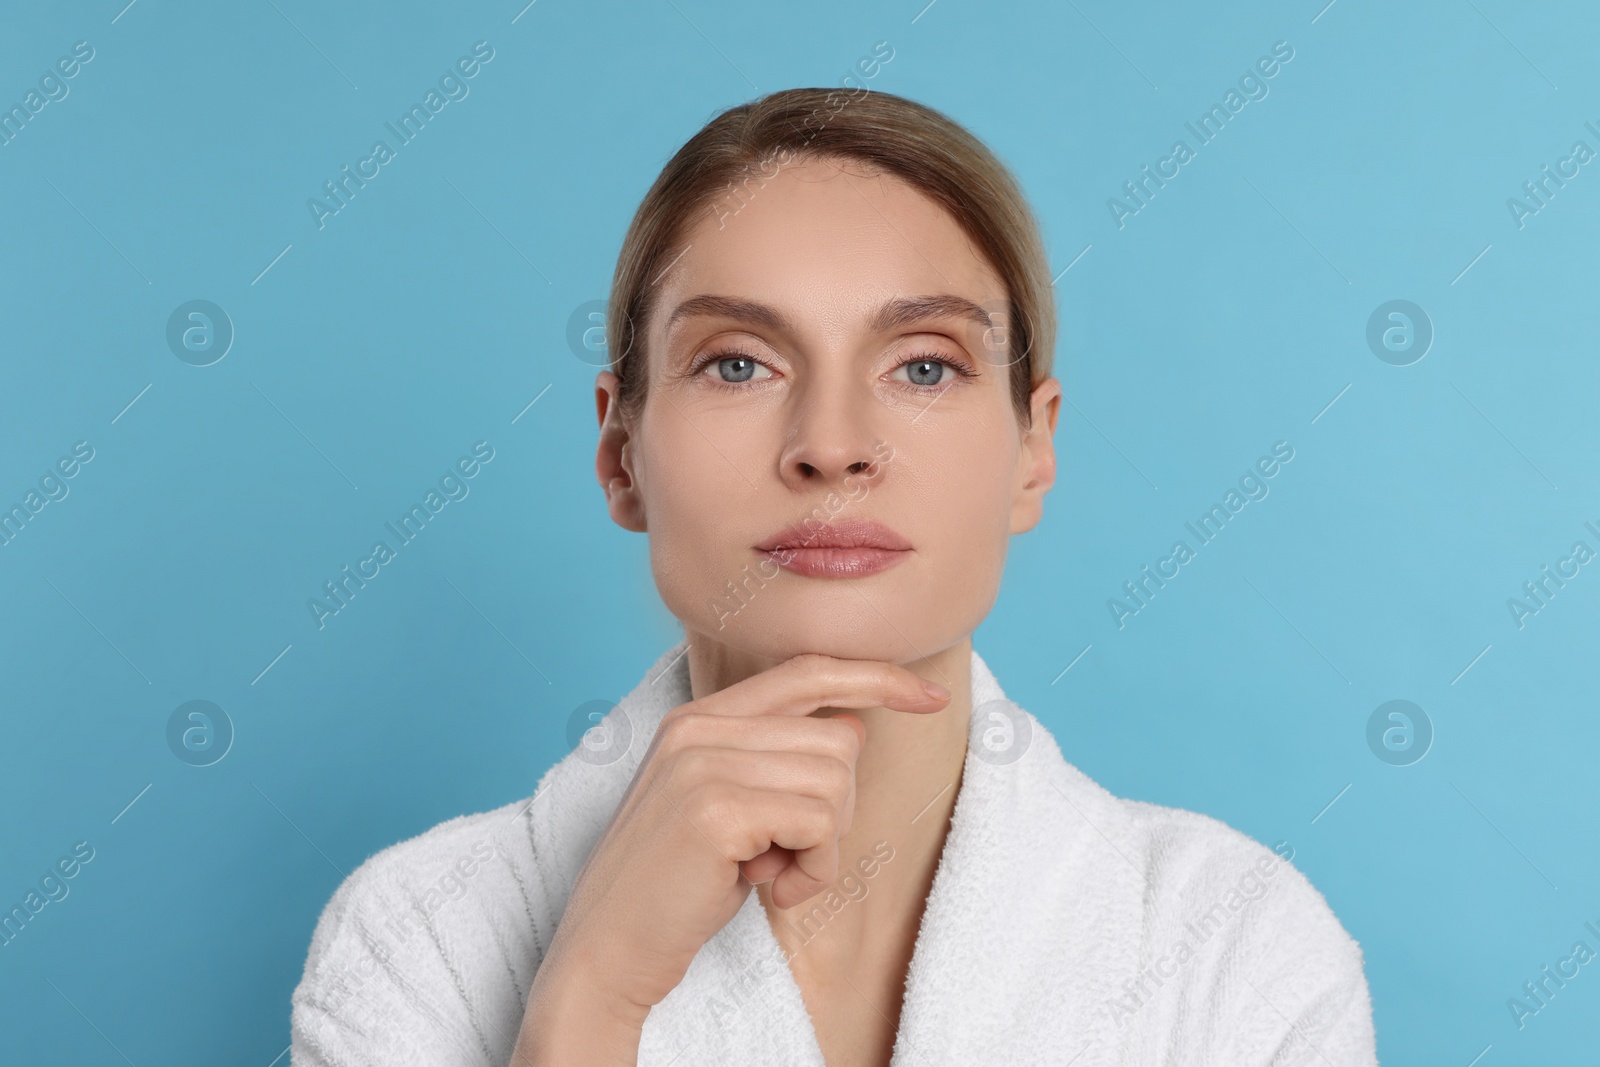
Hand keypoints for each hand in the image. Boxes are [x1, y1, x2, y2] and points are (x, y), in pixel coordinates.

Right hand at [513, 653, 950, 1062]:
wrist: (606, 952)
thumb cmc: (676, 886)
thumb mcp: (725, 805)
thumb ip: (773, 759)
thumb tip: (852, 729)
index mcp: (700, 717)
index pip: (808, 672)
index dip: (875, 679)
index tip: (929, 698)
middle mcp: (699, 726)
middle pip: (838, 739)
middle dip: (833, 809)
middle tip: (781, 855)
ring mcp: (703, 762)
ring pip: (836, 781)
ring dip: (822, 846)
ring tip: (768, 873)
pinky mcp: (716, 809)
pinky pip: (820, 823)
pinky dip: (813, 868)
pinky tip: (767, 889)